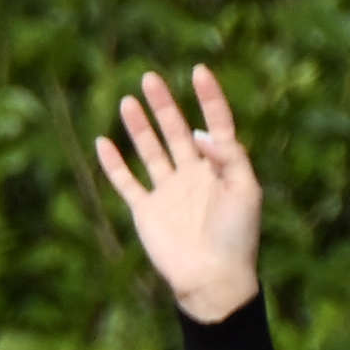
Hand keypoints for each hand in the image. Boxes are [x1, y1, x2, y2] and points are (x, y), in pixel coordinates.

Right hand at [86, 67, 262, 324]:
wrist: (212, 279)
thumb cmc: (237, 236)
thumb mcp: (246, 190)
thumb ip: (230, 156)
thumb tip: (200, 133)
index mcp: (221, 167)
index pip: (216, 123)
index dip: (209, 97)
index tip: (198, 71)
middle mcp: (192, 174)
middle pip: (176, 130)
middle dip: (163, 104)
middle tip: (150, 77)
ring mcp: (168, 191)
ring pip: (150, 150)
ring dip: (139, 126)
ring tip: (128, 100)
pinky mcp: (146, 210)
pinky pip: (126, 182)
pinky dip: (113, 164)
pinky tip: (103, 142)